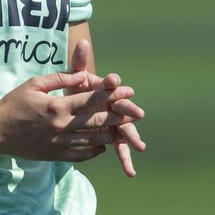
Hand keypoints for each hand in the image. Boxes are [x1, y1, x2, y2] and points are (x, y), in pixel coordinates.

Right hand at [0, 63, 140, 163]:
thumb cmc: (14, 103)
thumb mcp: (34, 84)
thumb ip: (60, 79)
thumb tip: (82, 76)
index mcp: (57, 106)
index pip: (92, 99)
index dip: (112, 95)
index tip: (128, 91)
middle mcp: (61, 126)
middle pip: (97, 121)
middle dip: (119, 117)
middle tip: (136, 114)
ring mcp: (59, 143)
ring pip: (92, 140)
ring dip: (112, 136)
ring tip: (126, 132)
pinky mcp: (54, 155)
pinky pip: (80, 155)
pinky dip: (94, 151)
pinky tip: (103, 147)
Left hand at [65, 39, 145, 176]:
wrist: (78, 104)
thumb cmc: (78, 90)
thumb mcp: (75, 78)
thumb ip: (79, 62)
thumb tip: (82, 42)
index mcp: (105, 91)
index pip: (109, 86)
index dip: (111, 83)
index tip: (113, 80)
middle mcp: (114, 107)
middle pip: (122, 108)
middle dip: (129, 111)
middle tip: (138, 115)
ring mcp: (115, 122)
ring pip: (124, 131)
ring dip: (132, 139)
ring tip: (139, 148)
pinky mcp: (112, 136)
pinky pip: (119, 148)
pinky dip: (125, 159)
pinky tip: (130, 171)